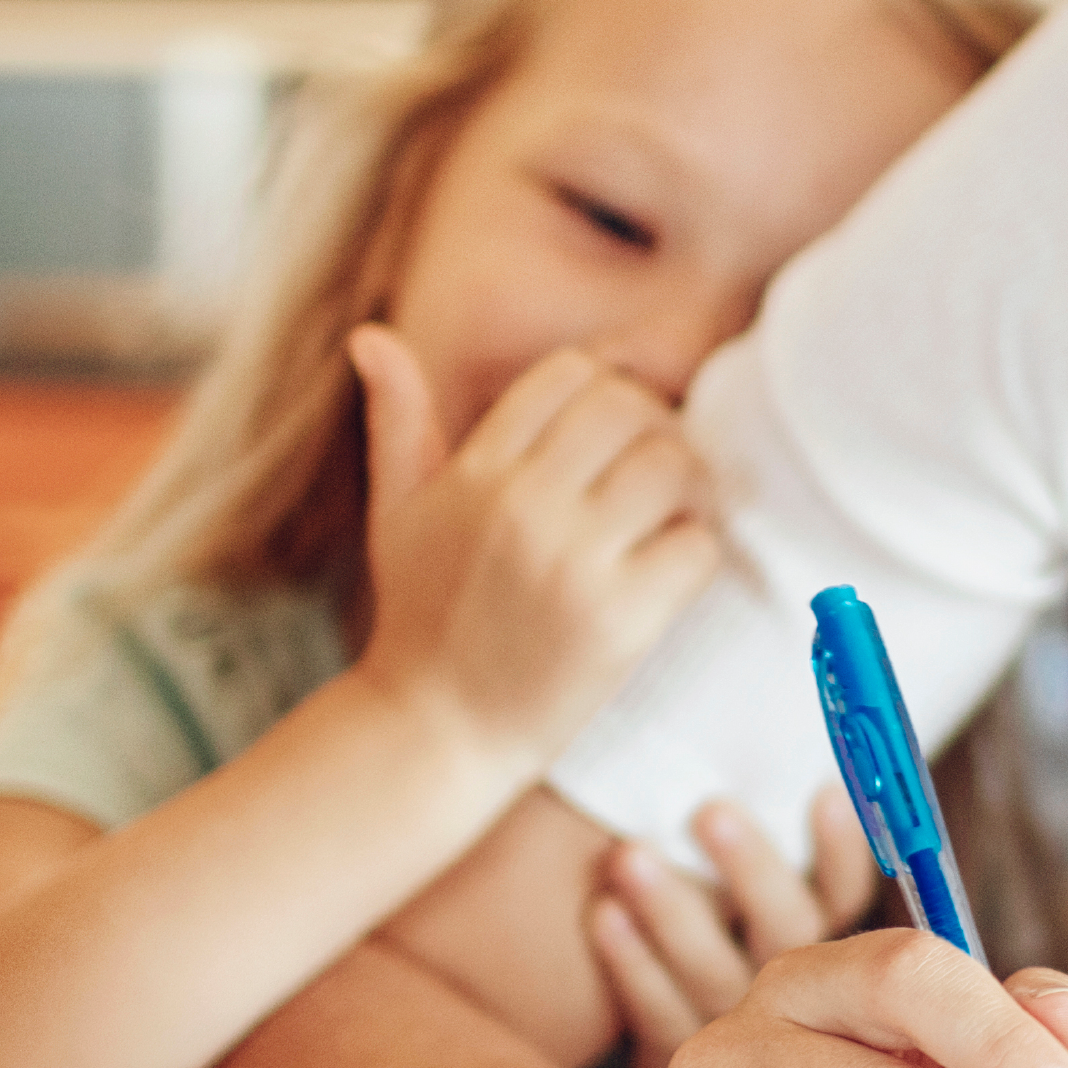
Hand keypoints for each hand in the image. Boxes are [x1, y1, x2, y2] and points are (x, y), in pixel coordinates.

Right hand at [341, 327, 720, 766]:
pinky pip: (696, 546)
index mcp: (475, 471)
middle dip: (658, 430)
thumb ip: (398, 421)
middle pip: (630, 409)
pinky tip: (672, 571)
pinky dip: (697, 552)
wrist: (434, 731)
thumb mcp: (396, 512)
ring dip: (690, 486)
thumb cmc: (421, 618)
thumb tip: (370, 336)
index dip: (607, 391)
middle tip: (659, 473)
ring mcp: (572, 563)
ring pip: (673, 466)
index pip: (571, 374)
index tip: (615, 434)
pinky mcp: (619, 620)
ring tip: (675, 516)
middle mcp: (522, 506)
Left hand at [587, 794, 885, 1067]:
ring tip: (629, 856)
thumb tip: (828, 787)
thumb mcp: (796, 949)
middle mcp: (802, 1012)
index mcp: (846, 972)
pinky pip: (661, 1016)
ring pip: (715, 975)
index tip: (825, 794)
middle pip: (784, 936)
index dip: (840, 851)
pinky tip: (605, 917)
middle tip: (710, 812)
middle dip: (748, 868)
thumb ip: (810, 896)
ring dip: (673, 911)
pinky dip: (632, 966)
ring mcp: (741, 1045)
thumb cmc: (770, 1022)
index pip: (848, 903)